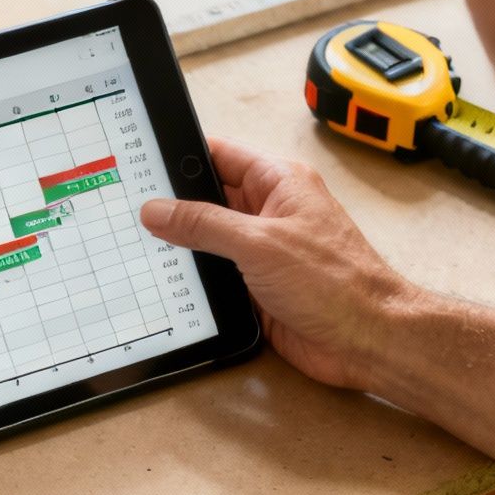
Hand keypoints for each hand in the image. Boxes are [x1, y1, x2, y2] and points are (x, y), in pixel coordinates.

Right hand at [139, 138, 415, 390]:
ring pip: (207, 238)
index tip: (141, 164)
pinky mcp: (257, 284)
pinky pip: (215, 272)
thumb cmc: (335, 283)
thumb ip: (203, 224)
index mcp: (278, 182)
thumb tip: (157, 210)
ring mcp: (263, 249)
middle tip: (127, 209)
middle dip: (172, 205)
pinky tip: (164, 279)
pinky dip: (193, 276)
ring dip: (181, 245)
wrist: (367, 340)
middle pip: (207, 197)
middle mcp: (269, 211)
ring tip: (137, 244)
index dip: (181, 155)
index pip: (219, 155)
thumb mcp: (258, 243)